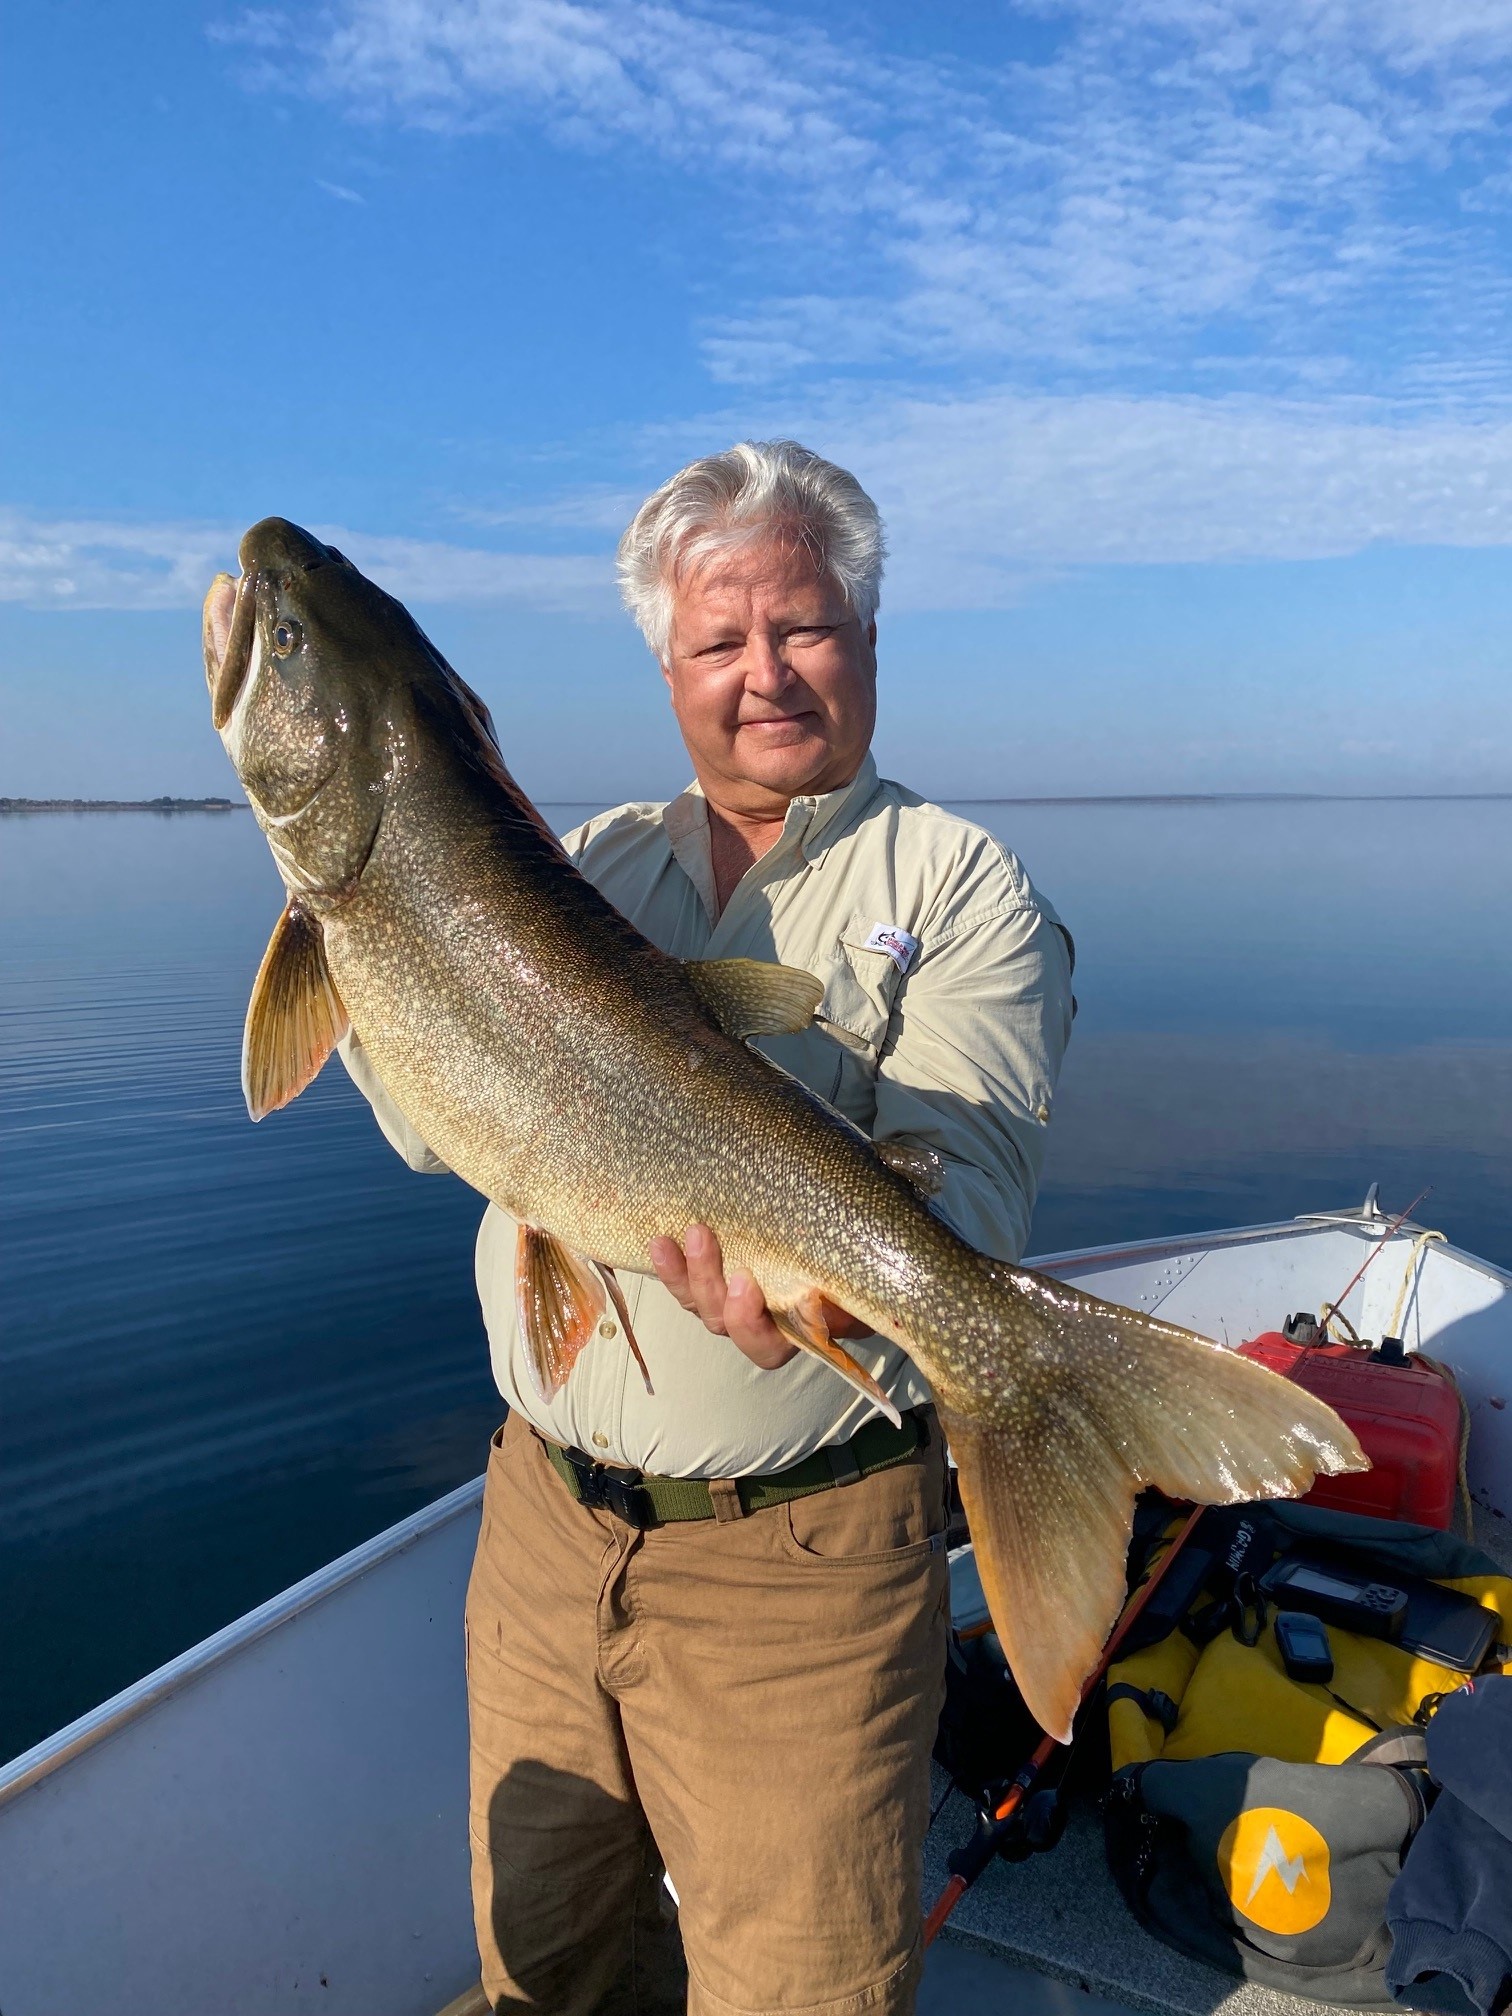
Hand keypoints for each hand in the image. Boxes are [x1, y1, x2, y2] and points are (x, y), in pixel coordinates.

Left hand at [649, 1223, 869, 1370]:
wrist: (851, 1246)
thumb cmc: (858, 1264)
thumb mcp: (858, 1275)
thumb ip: (849, 1280)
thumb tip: (833, 1268)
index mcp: (801, 1331)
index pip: (768, 1345)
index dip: (751, 1321)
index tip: (748, 1282)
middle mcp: (762, 1326)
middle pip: (724, 1323)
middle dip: (708, 1282)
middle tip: (703, 1235)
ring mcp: (734, 1305)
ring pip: (701, 1305)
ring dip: (682, 1275)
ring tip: (669, 1239)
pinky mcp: (715, 1281)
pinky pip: (686, 1285)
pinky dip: (670, 1268)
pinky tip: (658, 1242)